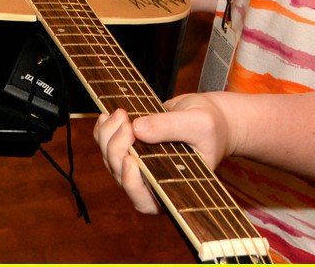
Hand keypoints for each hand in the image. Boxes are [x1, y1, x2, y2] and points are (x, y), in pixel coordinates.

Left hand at [94, 95, 235, 214]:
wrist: (211, 117)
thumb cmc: (212, 127)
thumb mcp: (198, 124)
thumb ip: (170, 126)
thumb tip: (137, 129)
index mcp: (173, 189)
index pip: (145, 200)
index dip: (131, 184)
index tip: (130, 158)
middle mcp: (152, 183)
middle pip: (121, 176)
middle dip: (117, 148)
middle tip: (126, 121)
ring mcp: (139, 166)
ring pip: (110, 159)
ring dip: (107, 137)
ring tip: (120, 113)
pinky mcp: (130, 149)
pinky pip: (106, 145)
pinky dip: (102, 132)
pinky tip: (106, 117)